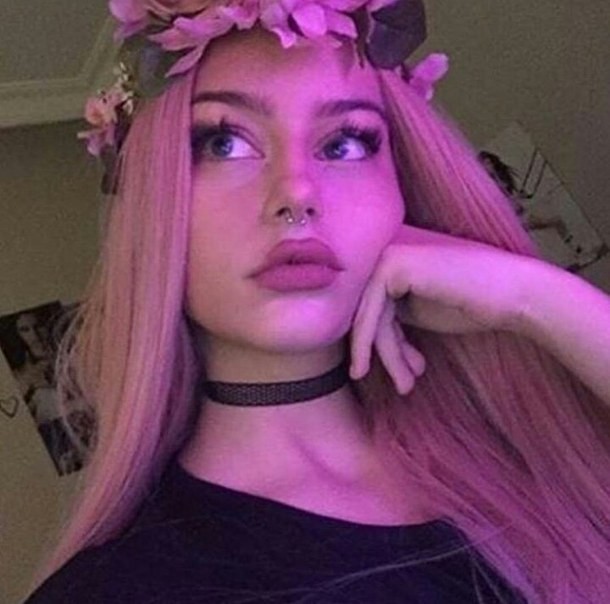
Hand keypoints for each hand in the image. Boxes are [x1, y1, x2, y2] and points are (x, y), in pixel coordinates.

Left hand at [349, 224, 536, 393]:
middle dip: (387, 355)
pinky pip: (372, 314)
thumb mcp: (419, 314)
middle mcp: (386, 255)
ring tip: (406, 386)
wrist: (512, 295)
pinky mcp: (392, 265)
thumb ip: (391, 318)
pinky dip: (374, 346)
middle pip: (369, 315)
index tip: (403, 375)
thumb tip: (359, 339)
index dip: (384, 347)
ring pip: (370, 319)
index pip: (373, 311)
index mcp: (392, 266)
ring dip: (390, 358)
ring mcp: (388, 257)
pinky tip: (394, 371)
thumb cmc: (472, 305)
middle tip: (404, 387)